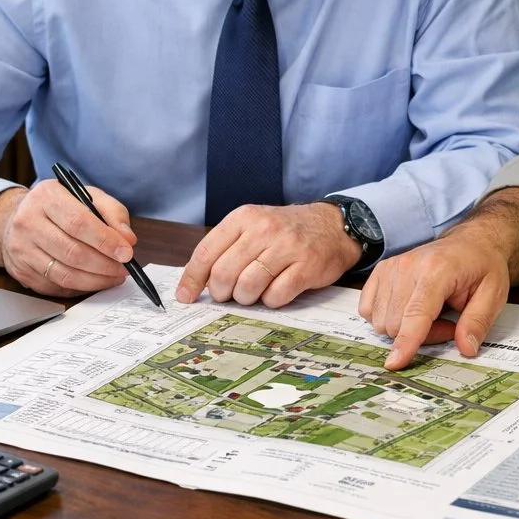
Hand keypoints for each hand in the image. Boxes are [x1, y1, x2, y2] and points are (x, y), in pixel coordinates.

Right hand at [0, 181, 135, 296]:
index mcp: (46, 197)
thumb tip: (128, 239)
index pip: (78, 223)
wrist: (19, 217)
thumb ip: (112, 212)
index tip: (126, 252)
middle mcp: (28, 221)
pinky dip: (80, 287)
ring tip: (114, 276)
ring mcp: (21, 248)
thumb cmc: (61, 206)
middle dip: (104, 264)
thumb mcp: (88, 196)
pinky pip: (56, 286)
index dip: (105, 241)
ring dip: (96, 280)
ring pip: (64, 274)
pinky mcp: (21, 270)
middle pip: (72, 252)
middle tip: (124, 268)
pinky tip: (94, 280)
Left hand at [176, 202, 359, 307]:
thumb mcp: (253, 227)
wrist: (332, 226)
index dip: (193, 279)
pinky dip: (272, 301)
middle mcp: (264, 229)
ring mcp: (287, 247)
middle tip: (230, 294)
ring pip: (248, 287)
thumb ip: (225, 249)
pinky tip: (277, 290)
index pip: (206, 251)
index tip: (186, 296)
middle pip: (225, 273)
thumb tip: (195, 283)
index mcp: (244, 217)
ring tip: (255, 292)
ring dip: (247, 298)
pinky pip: (276, 296)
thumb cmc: (286, 231)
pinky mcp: (306, 266)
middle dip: (223, 292)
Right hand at [358, 230, 509, 369]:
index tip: (395, 363)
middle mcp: (408, 265)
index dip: (406, 341)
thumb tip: (466, 348)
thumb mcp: (494, 294)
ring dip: (404, 328)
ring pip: (381, 321)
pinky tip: (408, 309)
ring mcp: (390, 267)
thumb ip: (478, 322)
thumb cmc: (481, 266)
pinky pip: (368, 310)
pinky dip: (387, 318)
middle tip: (447, 323)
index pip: (416, 313)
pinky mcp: (380, 272)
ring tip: (432, 314)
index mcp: (437, 269)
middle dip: (422, 335)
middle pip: (397, 323)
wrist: (470, 241)